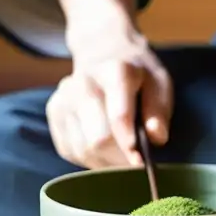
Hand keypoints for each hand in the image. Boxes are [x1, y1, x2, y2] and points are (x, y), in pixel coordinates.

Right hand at [47, 23, 172, 168]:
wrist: (103, 51)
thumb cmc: (137, 74)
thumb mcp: (159, 82)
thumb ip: (159, 109)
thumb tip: (156, 137)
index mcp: (114, 72)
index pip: (118, 116)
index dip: (129, 145)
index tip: (140, 164)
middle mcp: (83, 83)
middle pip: (97, 139)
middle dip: (120, 159)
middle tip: (136, 164)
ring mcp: (64, 98)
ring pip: (83, 149)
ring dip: (106, 162)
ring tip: (122, 155)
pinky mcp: (55, 113)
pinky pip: (72, 150)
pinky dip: (91, 158)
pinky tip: (105, 149)